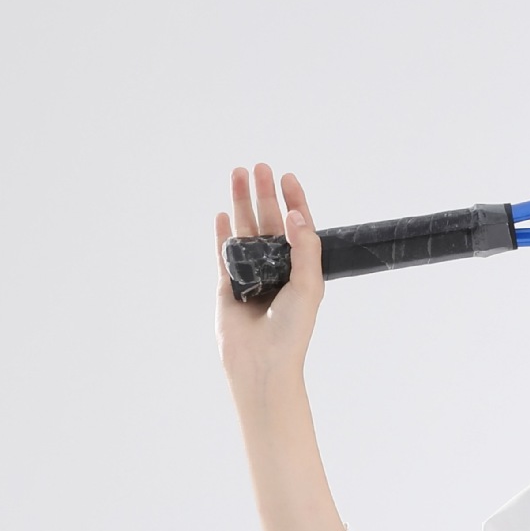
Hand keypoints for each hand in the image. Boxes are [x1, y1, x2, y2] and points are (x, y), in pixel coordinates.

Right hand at [214, 164, 322, 404]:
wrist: (262, 363)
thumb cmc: (292, 331)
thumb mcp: (309, 286)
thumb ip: (305, 250)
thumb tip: (295, 215)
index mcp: (300, 272)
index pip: (298, 230)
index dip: (294, 203)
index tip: (287, 178)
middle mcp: (276, 271)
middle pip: (269, 223)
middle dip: (264, 195)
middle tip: (260, 168)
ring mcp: (251, 277)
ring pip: (245, 231)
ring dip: (241, 204)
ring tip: (238, 175)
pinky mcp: (228, 287)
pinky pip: (224, 254)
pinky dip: (222, 234)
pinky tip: (221, 214)